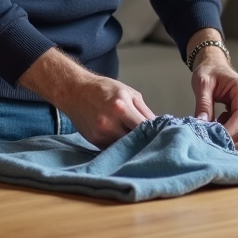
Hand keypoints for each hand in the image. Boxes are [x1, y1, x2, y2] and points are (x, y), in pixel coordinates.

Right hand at [18, 47, 154, 148]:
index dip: (155, 132)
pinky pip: (114, 148)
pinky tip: (124, 140)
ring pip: (126, 146)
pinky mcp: (95, 142)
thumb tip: (159, 125)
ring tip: (139, 140)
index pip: (145, 127)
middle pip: (136, 140)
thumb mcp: (128, 92)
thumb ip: (144, 110)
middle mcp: (110, 123)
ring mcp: (101, 134)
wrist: (75, 91)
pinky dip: (121, 145)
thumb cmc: (103, 89)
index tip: (163, 135)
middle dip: (146, 140)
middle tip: (154, 141)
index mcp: (121, 107)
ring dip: (134, 145)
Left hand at [188, 34, 237, 141]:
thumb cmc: (208, 70)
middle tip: (209, 136)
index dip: (230, 129)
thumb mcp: (202, 84)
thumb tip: (201, 125)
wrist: (212, 64)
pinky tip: (216, 122)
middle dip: (229, 134)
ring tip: (211, 127)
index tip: (215, 138)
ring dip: (228, 132)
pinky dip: (228, 129)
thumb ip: (203, 104)